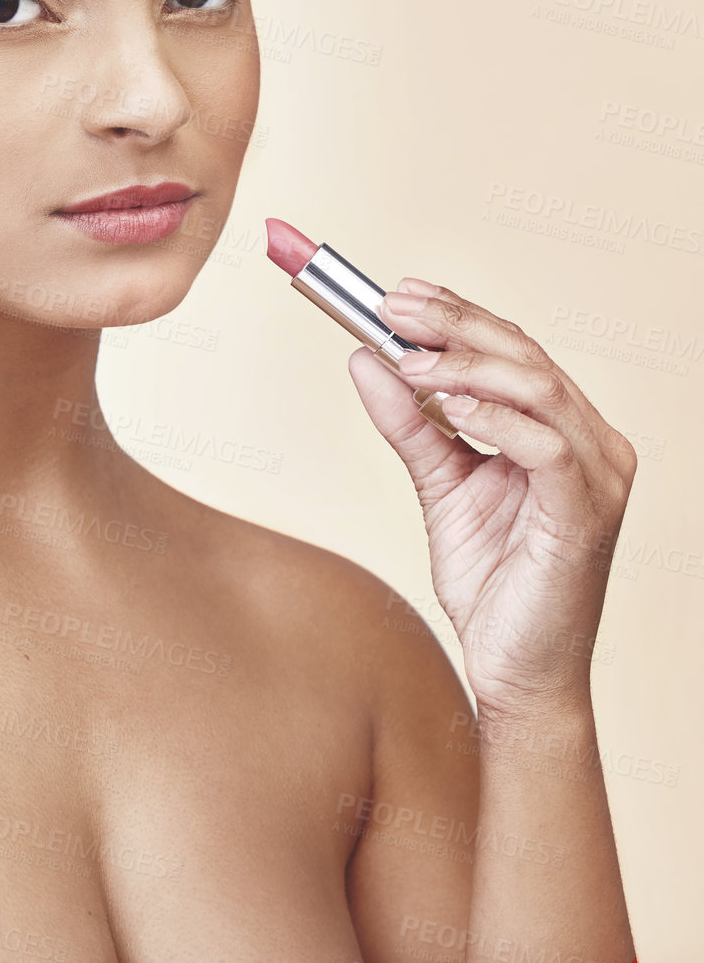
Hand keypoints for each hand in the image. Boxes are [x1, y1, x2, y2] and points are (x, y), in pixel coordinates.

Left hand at [346, 277, 637, 719]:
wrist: (512, 671)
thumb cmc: (490, 582)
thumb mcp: (438, 485)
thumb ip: (409, 424)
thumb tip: (366, 359)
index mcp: (564, 429)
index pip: (513, 349)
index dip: (457, 314)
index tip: (396, 295)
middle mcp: (592, 442)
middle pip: (525, 354)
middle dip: (454, 323)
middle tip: (391, 306)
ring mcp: (599, 474)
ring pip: (537, 385)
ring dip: (464, 363)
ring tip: (407, 358)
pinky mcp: (586, 510)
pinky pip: (546, 445)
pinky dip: (493, 416)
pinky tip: (446, 405)